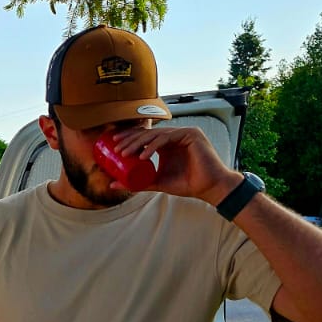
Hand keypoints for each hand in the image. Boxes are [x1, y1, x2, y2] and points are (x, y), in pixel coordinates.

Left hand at [107, 125, 237, 203]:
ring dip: (138, 142)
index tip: (113, 145)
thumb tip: (113, 185)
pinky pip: (168, 138)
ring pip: (156, 134)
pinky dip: (153, 146)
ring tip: (125, 153)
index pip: (145, 136)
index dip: (129, 138)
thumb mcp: (157, 182)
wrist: (209, 188)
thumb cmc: (187, 184)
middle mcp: (174, 135)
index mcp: (166, 143)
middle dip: (130, 139)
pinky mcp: (191, 134)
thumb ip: (137, 183)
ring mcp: (183, 133)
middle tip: (116, 148)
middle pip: (148, 133)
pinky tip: (143, 155)